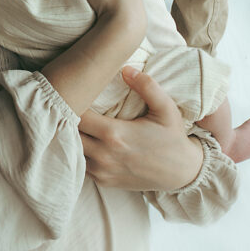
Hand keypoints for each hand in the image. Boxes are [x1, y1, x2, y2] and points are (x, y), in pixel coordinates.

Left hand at [78, 67, 202, 190]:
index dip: (73, 102)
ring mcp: (102, 171)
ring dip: (72, 136)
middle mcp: (104, 155)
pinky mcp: (104, 181)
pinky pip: (81, 165)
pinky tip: (85, 138)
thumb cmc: (173, 137)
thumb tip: (125, 69)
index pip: (78, 116)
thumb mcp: (166, 108)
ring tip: (73, 119)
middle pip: (69, 134)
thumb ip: (147, 86)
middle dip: (67, 118)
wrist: (182, 173)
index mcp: (115, 134)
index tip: (74, 90)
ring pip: (72, 151)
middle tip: (68, 102)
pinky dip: (80, 152)